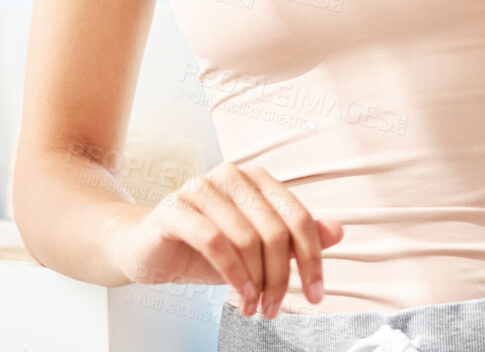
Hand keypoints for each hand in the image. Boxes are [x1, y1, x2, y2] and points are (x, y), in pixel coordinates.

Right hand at [99, 161, 344, 318]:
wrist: (146, 247)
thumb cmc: (204, 247)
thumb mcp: (255, 249)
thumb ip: (294, 237)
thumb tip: (338, 231)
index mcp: (257, 179)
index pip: (298, 218)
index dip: (312, 259)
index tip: (316, 295)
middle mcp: (231, 175)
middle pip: (275, 231)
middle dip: (281, 278)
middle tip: (275, 309)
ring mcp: (201, 187)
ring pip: (247, 238)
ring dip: (255, 282)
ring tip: (254, 308)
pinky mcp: (174, 207)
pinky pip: (214, 241)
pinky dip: (233, 274)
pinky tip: (240, 295)